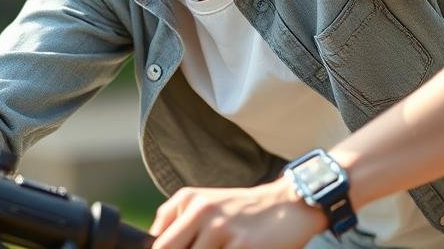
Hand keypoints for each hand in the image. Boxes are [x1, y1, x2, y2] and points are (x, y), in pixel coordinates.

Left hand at [149, 176, 327, 248]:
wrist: (288, 204)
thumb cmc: (244, 211)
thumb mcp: (206, 204)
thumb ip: (178, 223)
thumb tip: (155, 247)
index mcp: (189, 199)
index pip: (158, 242)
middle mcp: (201, 210)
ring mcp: (222, 228)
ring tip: (225, 247)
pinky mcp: (243, 245)